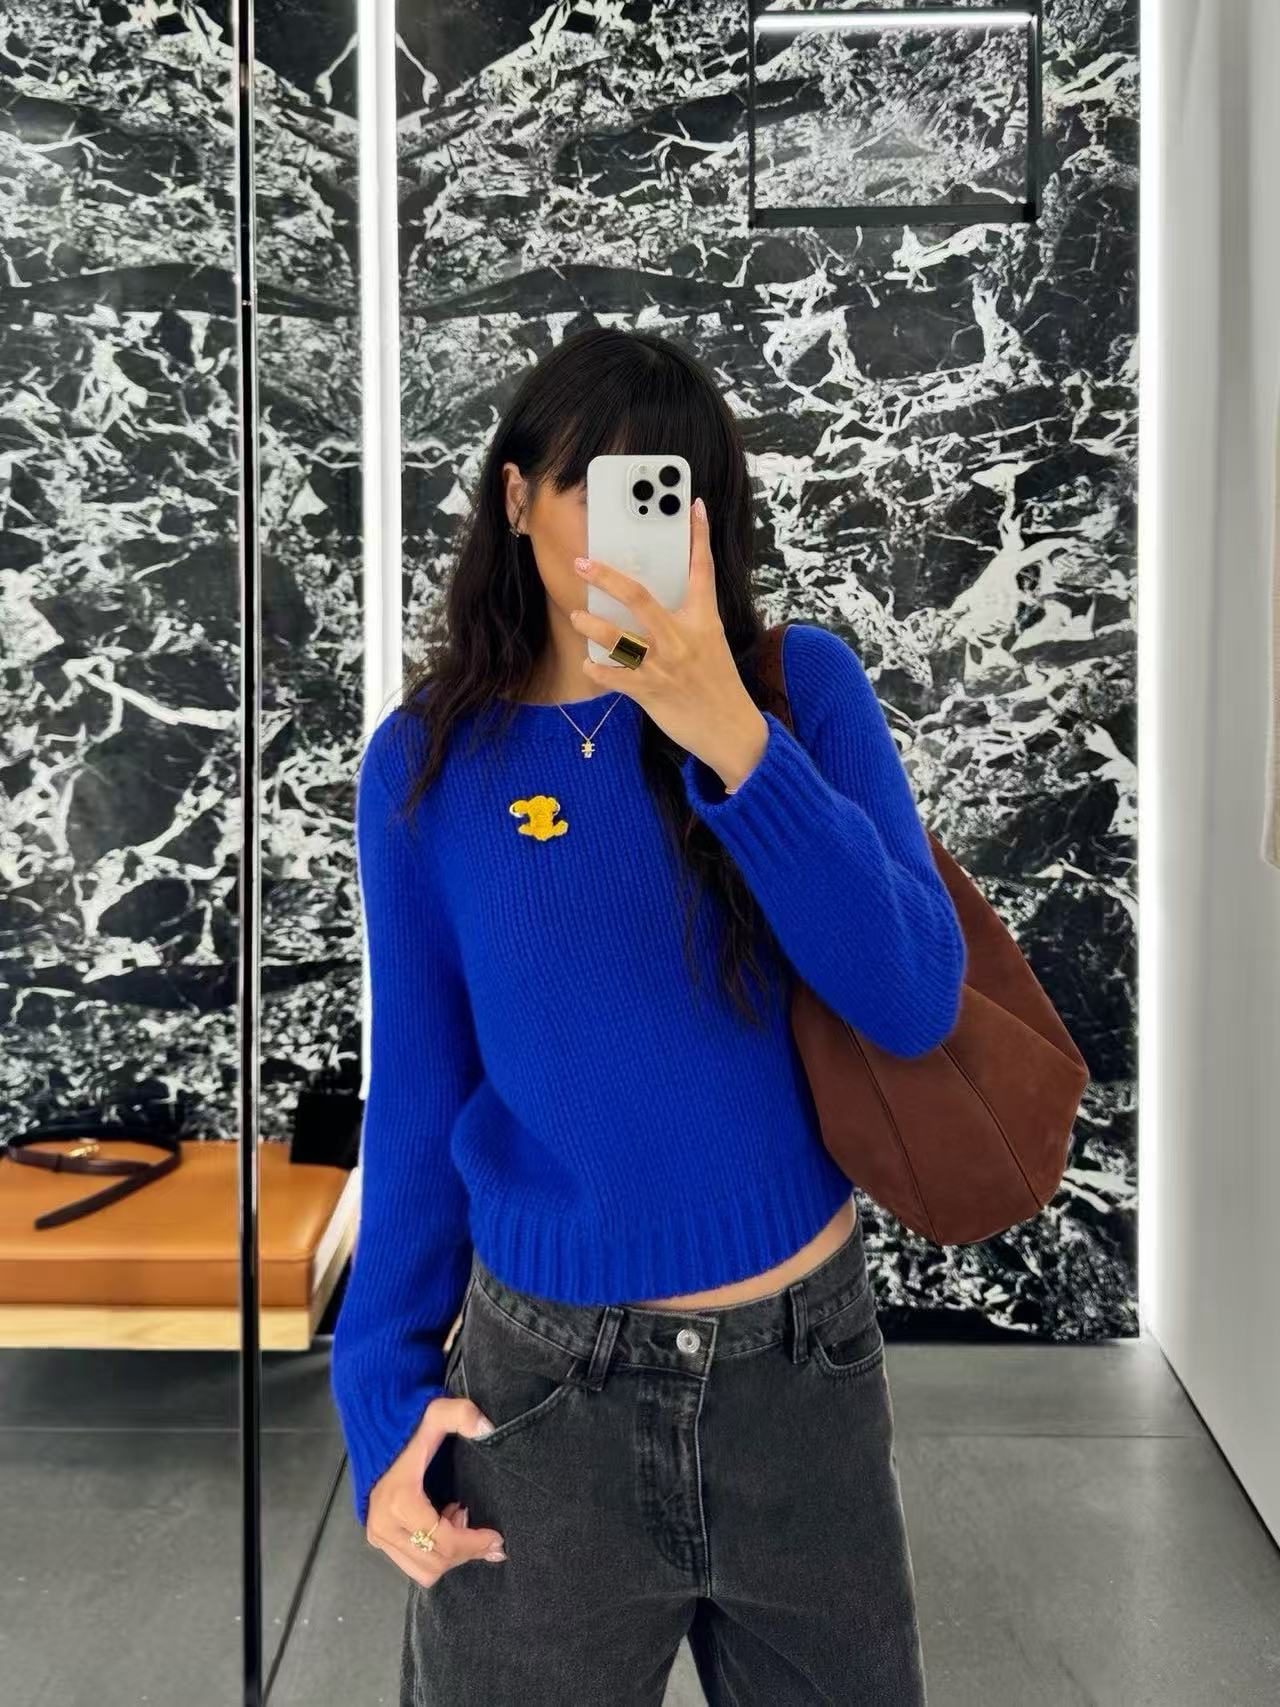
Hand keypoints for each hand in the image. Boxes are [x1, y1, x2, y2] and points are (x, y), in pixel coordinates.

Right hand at [365, 1394, 506, 1587]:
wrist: (374, 1432)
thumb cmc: (408, 1426)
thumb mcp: (437, 1413)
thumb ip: (462, 1415)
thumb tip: (488, 1430)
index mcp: (400, 1502)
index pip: (443, 1542)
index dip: (474, 1544)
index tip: (497, 1537)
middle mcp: (385, 1526)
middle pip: (436, 1562)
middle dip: (465, 1551)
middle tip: (483, 1531)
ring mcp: (378, 1536)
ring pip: (423, 1571)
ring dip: (449, 1554)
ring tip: (459, 1521)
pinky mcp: (378, 1539)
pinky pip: (412, 1564)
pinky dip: (434, 1553)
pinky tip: (444, 1523)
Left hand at [569, 496, 768, 791]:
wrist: (731, 730)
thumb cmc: (717, 683)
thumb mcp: (711, 643)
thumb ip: (687, 619)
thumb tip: (652, 601)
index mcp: (703, 621)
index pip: (701, 570)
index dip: (699, 536)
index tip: (694, 506)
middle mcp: (682, 639)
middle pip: (640, 597)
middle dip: (607, 577)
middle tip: (583, 563)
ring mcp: (665, 666)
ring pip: (618, 639)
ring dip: (592, 626)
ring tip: (577, 615)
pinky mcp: (651, 692)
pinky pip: (614, 677)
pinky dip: (598, 670)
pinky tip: (588, 664)